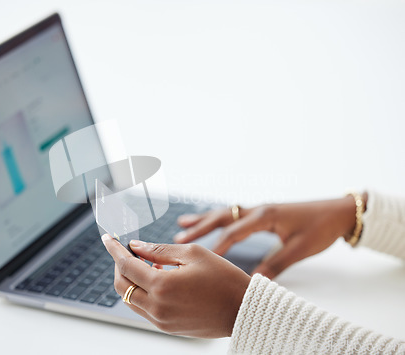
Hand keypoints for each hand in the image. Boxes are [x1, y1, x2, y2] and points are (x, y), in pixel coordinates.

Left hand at [102, 235, 250, 337]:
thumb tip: (135, 246)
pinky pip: (144, 308)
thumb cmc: (223, 278)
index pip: (126, 265)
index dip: (115, 249)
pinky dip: (144, 291)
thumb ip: (159, 250)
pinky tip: (158, 277)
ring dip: (131, 279)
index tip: (108, 238)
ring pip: (131, 298)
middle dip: (119, 265)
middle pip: (122, 285)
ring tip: (147, 262)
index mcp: (162, 286)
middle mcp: (157, 307)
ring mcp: (161, 320)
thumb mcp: (192, 254)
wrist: (243, 310)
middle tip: (126, 250)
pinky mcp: (167, 327)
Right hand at [174, 194, 366, 278]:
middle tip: (179, 236)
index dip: (217, 246)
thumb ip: (277, 263)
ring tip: (182, 224)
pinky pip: (233, 215)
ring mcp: (258, 210)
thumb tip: (254, 280)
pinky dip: (216, 219)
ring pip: (225, 214)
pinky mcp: (261, 213)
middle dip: (200, 227)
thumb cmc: (320, 228)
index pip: (234, 232)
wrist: (337, 212)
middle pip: (222, 218)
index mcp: (265, 216)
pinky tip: (207, 221)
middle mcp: (258, 210)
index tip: (202, 258)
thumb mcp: (300, 249)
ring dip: (204, 220)